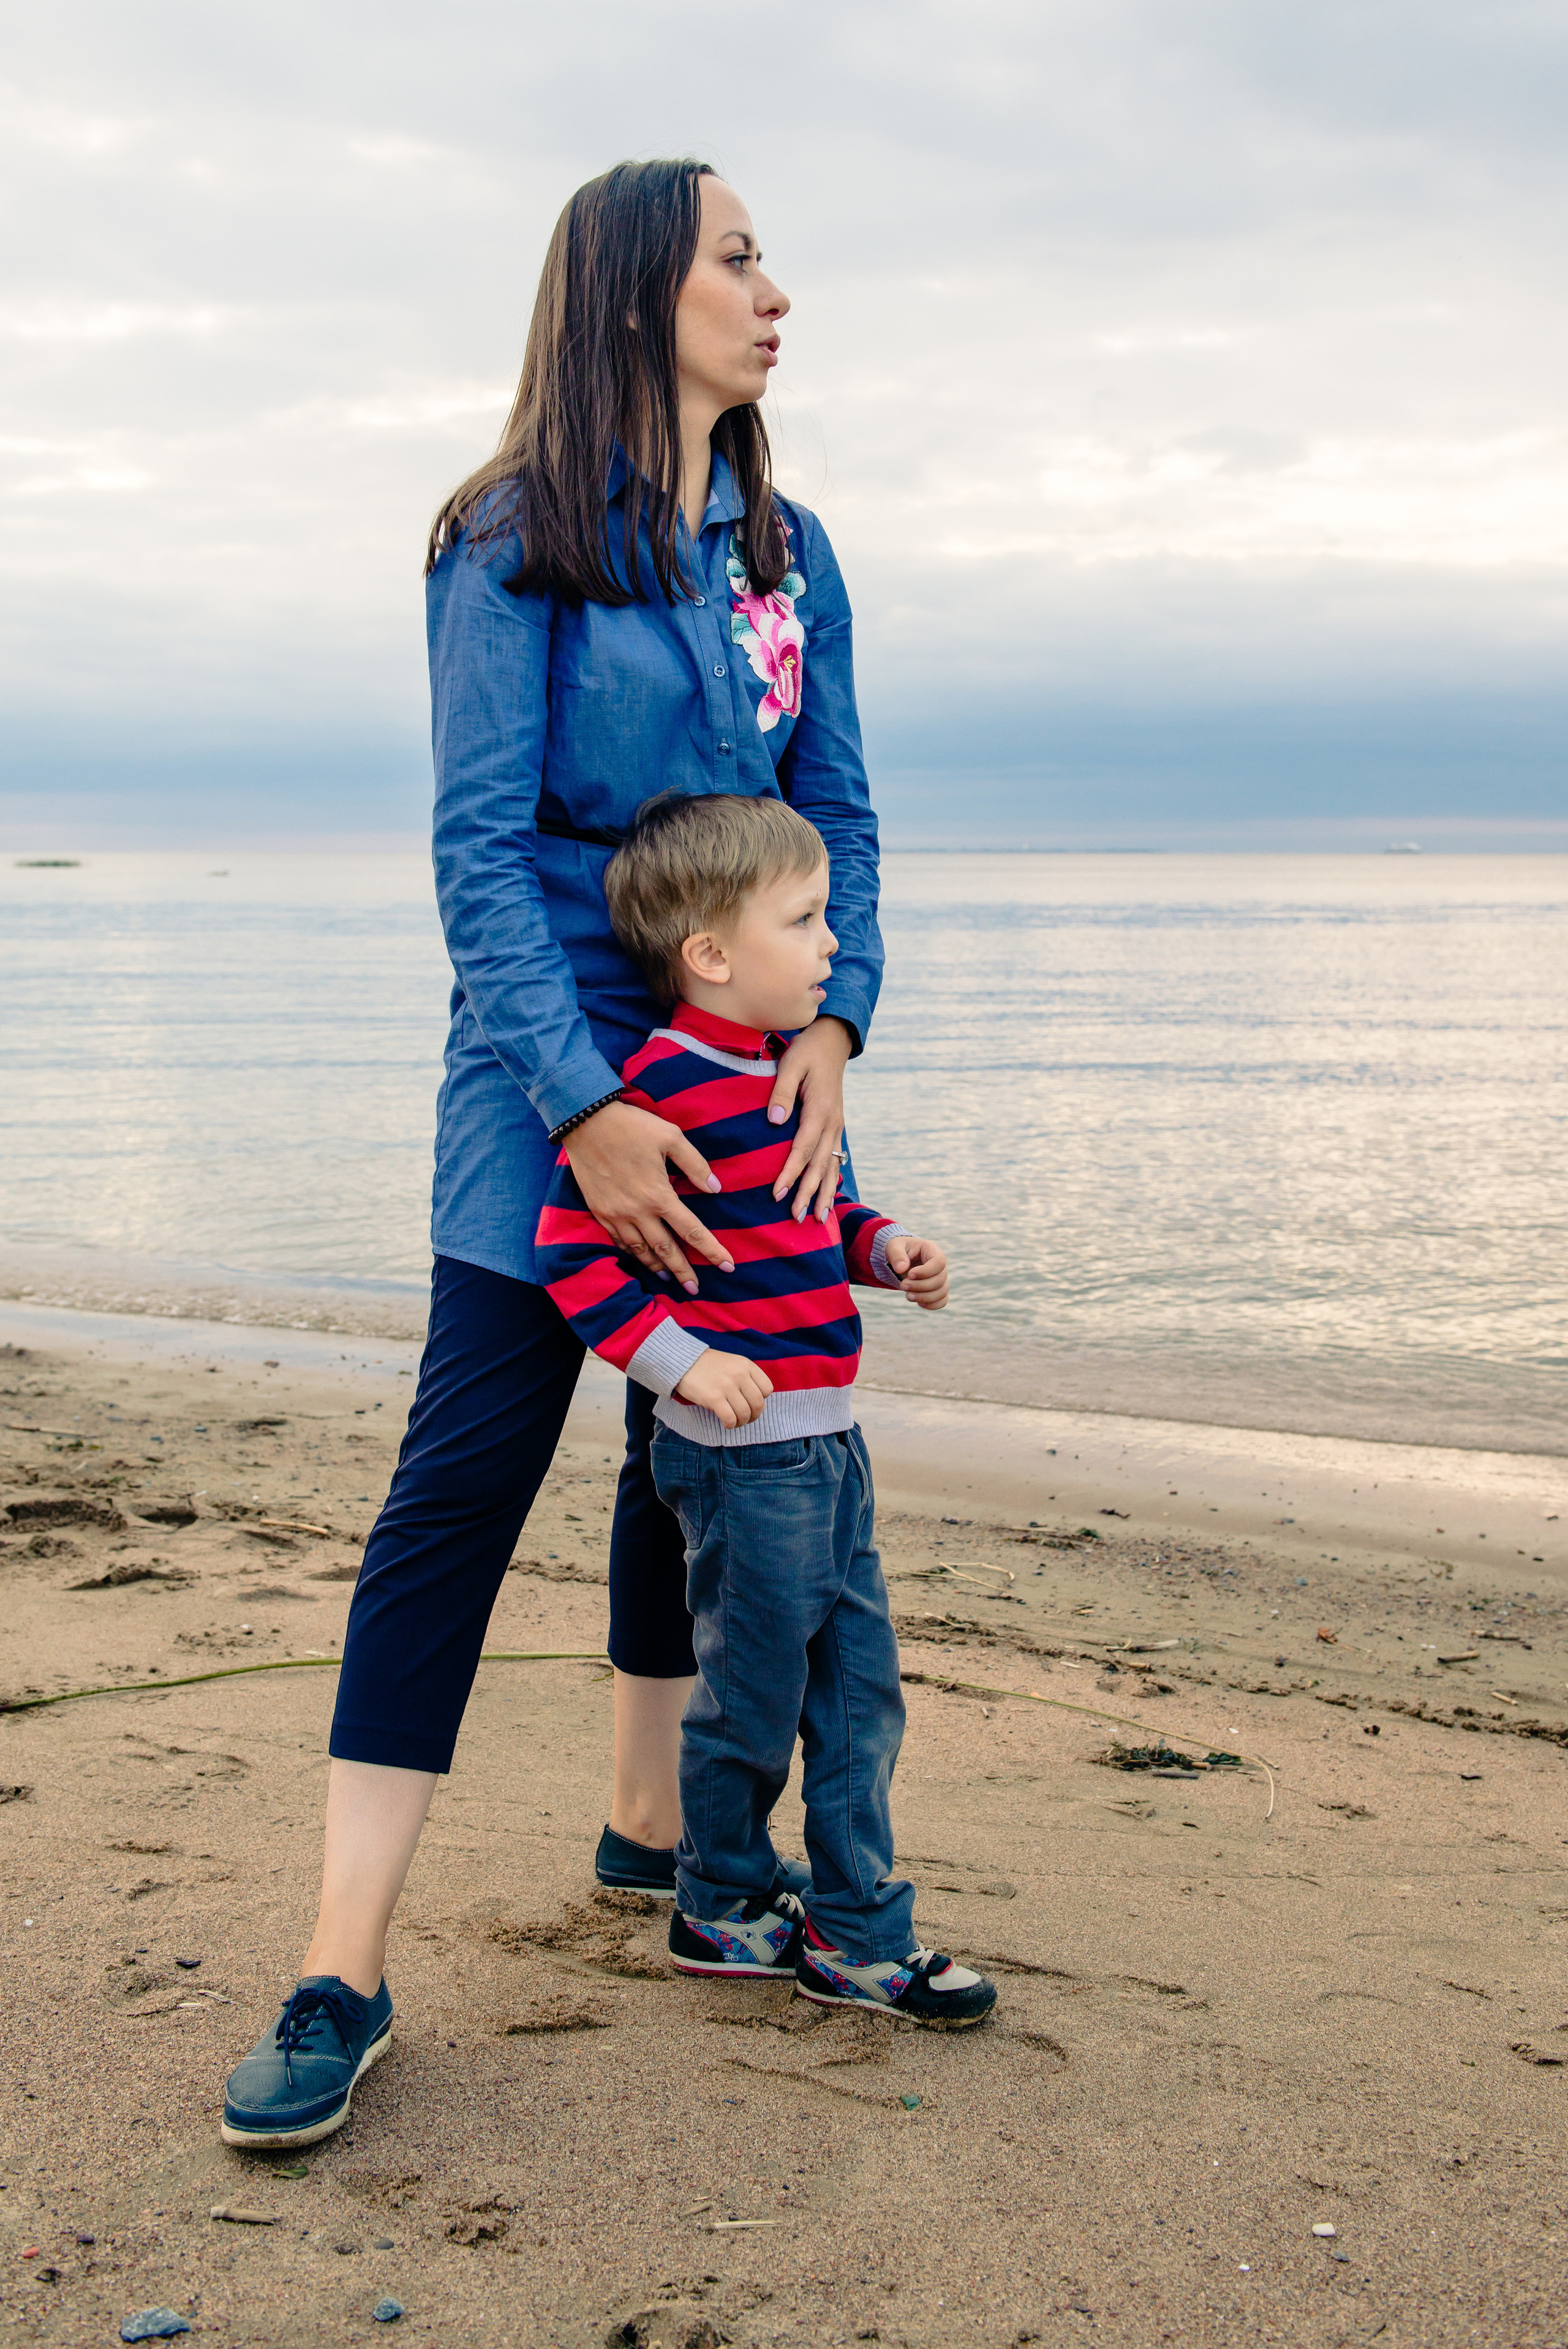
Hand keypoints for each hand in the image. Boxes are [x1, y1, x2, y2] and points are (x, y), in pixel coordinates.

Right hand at [564, 1100, 732, 1294]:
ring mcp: (615, 1214)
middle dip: (683, 1272)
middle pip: (665, 1250)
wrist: (585, 1121)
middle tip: (696, 1289)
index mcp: (659, 1195)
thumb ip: (695, 1165)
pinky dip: (631, 1252)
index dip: (711, 1250)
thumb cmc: (632, 1126)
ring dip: (656, 1267)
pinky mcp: (599, 1210)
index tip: (727, 1266)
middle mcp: (637, 1211)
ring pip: (640, 1250)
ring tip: (669, 1278)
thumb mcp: (671, 1137)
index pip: (691, 1231)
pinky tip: (640, 1257)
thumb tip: (716, 1189)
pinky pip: (618, 1240)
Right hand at [673, 1348, 774, 1427]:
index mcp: (746, 1365)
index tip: (751, 1403)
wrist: (684, 1361)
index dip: (762, 1400)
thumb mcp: (733, 1363)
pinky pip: (730, 1418)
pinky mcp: (714, 1398)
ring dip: (741, 1422)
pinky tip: (726, 1423)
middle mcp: (739, 1374)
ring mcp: (727, 1386)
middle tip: (747, 1419)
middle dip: (754, 1416)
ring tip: (735, 1422)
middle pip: (758, 1404)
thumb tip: (756, 1401)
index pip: (767, 1389)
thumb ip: (746, 1377)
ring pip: (744, 1413)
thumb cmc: (709, 1366)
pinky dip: (730, 1424)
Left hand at [767, 1016, 851, 1223]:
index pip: (803, 1148)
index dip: (791, 1172)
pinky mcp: (835, 1128)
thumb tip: (774, 1119)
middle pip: (819, 1164)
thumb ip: (781, 1091)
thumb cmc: (806, 1051)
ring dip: (824, 1193)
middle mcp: (832, 1123)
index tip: (777, 1192)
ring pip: (831, 1166)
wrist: (832, 1042)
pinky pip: (834, 1160)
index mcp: (820, 1109)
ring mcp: (837, 1127)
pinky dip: (831, 1180)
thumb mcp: (791, 1064)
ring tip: (818, 1219)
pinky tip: (827, 1198)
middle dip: (808, 1192)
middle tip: (795, 1217)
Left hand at [883, 1235, 947, 1310]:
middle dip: (920, 1286)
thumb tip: (901, 1268)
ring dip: (924, 1297)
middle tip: (903, 1285)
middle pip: (940, 1279)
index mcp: (932, 1249)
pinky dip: (931, 1305)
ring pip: (942, 1292)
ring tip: (908, 1296)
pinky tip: (918, 1303)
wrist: (900, 1260)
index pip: (939, 1262)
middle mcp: (940, 1264)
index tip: (909, 1275)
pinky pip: (942, 1301)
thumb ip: (897, 1255)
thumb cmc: (898, 1250)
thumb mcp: (894, 1247)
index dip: (926, 1271)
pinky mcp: (938, 1289)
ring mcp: (941, 1277)